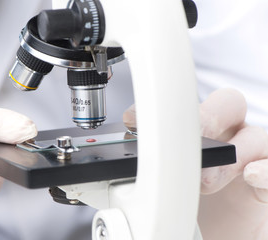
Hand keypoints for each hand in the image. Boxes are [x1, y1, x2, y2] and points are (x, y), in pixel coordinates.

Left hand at [123, 88, 267, 238]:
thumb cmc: (186, 218)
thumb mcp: (158, 198)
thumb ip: (139, 184)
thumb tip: (105, 180)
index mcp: (192, 143)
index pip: (183, 110)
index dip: (160, 107)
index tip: (134, 119)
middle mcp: (220, 146)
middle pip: (226, 106)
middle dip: (205, 117)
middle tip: (185, 138)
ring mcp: (245, 165)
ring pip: (253, 134)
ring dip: (230, 149)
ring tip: (204, 179)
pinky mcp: (264, 189)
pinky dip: (266, 168)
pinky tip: (252, 176)